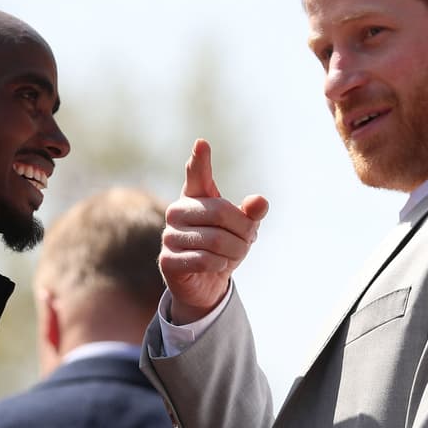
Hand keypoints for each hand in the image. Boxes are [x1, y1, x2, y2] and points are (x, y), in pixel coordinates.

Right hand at [159, 139, 268, 323]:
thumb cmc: (224, 248)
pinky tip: (216, 266)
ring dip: (235, 251)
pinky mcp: (167, 260)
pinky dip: (220, 265)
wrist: (206, 283)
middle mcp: (177, 212)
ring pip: (215, 240)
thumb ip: (252, 214)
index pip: (196, 174)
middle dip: (243, 230)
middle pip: (219, 212)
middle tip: (249, 241)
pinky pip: (205, 260)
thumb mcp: (243, 229)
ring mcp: (169, 236)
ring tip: (233, 256)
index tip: (202, 144)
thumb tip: (260, 202)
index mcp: (194, 197)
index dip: (199, 160)